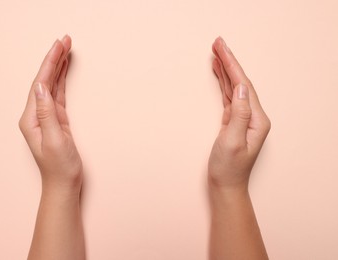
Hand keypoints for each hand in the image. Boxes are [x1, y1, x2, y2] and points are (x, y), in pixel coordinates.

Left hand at [19, 35, 82, 192]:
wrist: (63, 184)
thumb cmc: (60, 167)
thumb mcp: (55, 140)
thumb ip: (47, 113)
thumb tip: (41, 87)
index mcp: (32, 118)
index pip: (40, 84)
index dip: (49, 63)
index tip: (59, 46)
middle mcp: (36, 114)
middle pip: (44, 80)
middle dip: (54, 59)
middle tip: (65, 40)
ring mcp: (46, 116)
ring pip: (51, 85)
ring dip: (58, 67)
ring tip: (65, 49)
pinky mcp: (56, 119)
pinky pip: (58, 94)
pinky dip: (61, 80)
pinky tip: (64, 71)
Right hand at [208, 37, 270, 190]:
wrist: (226, 186)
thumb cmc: (229, 168)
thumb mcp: (232, 142)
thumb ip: (239, 114)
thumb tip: (242, 87)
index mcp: (256, 119)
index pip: (245, 85)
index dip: (233, 65)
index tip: (221, 48)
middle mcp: (253, 116)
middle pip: (241, 82)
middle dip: (229, 62)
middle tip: (217, 43)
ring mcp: (244, 118)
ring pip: (235, 88)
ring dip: (226, 70)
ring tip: (216, 53)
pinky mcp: (234, 121)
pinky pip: (229, 97)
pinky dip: (223, 83)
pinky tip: (219, 74)